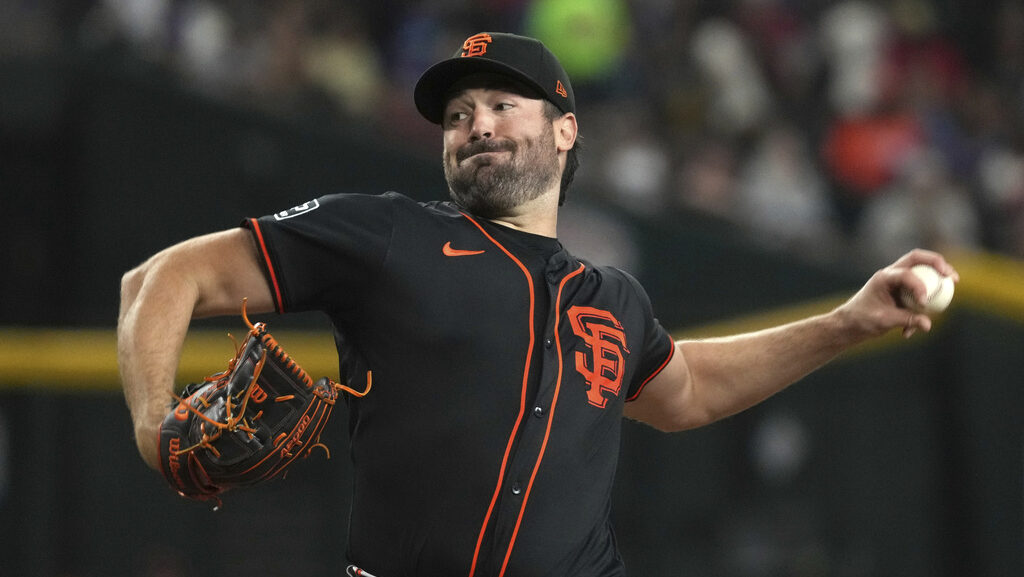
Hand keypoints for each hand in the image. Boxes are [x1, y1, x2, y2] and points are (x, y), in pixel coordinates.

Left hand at [836, 249, 959, 339]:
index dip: (920, 286)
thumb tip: (928, 325)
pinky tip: (907, 332)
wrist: (849, 326)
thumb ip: (906, 320)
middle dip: (938, 264)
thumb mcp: (883, 321)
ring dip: (937, 279)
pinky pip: (919, 295)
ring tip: (953, 283)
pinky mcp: (902, 293)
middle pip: (918, 259)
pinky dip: (921, 309)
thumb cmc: (861, 320)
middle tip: (952, 277)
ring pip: (922, 272)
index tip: (924, 304)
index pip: (907, 274)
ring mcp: (897, 282)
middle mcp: (891, 275)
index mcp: (884, 277)